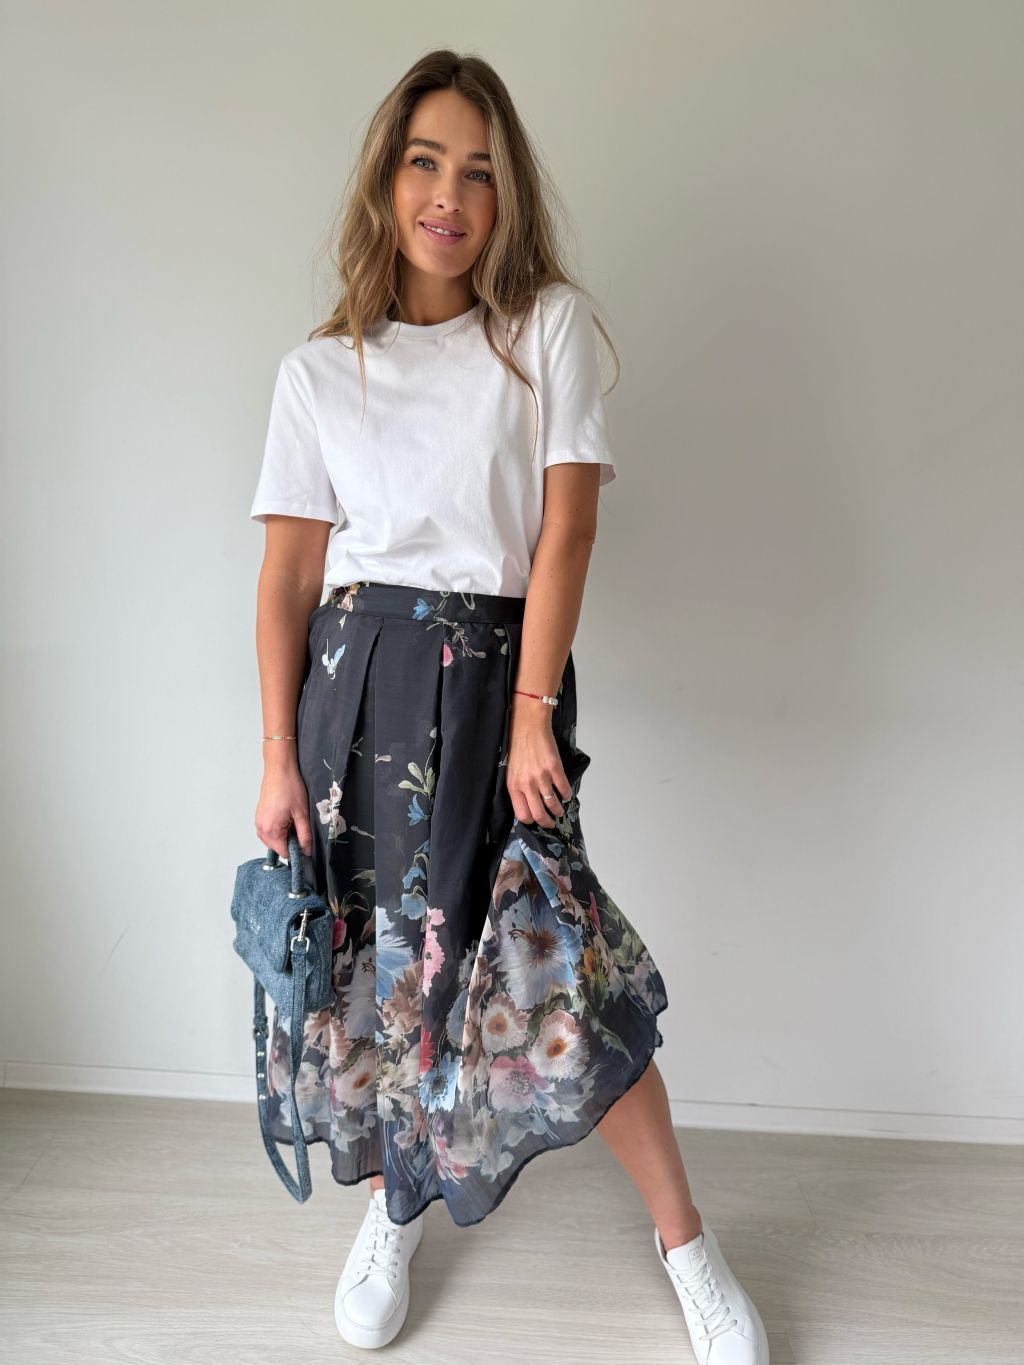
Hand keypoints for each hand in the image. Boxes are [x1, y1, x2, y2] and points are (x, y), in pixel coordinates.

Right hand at [255, 751, 312, 860]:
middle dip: (290, 841)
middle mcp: (261, 828)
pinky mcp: (259, 816)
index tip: (305, 840)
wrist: (279, 769)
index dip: (297, 849)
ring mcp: (258, 822)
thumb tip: (306, 850)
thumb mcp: (302, 813)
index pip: (285, 853)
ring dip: (284, 834)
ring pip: (273, 839)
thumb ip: (305, 835)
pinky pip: (268, 830)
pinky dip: (278, 828)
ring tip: (292, 818)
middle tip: (299, 824)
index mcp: (271, 830)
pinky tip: (286, 815)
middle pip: (278, 847)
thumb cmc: (289, 786)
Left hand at [506, 700, 572, 827]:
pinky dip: (567, 794)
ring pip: (552, 804)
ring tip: (560, 810)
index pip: (522, 814)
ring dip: (558, 810)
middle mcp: (527, 784)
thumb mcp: (511, 771)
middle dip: (547, 822)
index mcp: (513, 786)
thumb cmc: (518, 747)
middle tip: (551, 823)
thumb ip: (517, 788)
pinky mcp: (554, 768)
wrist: (528, 726)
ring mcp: (541, 776)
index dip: (531, 821)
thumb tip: (527, 803)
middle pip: (538, 814)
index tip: (536, 820)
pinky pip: (563, 788)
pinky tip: (566, 795)